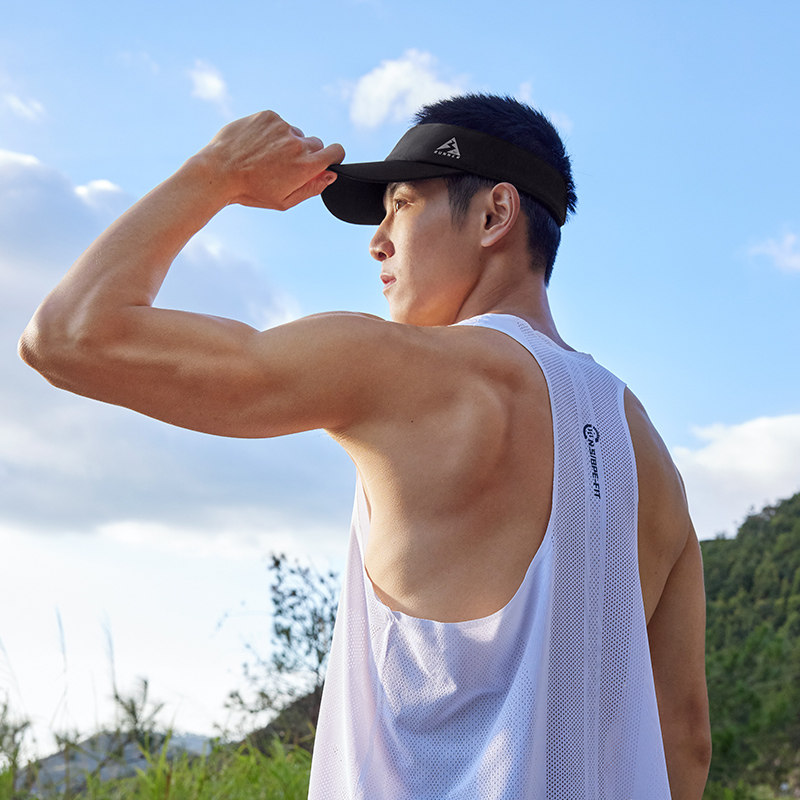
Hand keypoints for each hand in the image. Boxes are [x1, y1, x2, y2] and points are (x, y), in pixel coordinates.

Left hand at [199, 110, 344, 209]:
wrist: (219, 172)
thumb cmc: (251, 191)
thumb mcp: (284, 200)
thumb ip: (312, 188)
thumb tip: (331, 175)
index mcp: (306, 166)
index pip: (336, 151)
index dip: (334, 156)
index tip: (326, 160)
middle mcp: (297, 143)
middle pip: (316, 143)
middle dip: (306, 153)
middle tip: (285, 166)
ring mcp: (283, 127)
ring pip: (295, 134)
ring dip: (286, 143)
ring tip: (264, 157)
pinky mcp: (268, 116)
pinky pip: (278, 124)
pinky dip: (271, 133)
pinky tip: (256, 146)